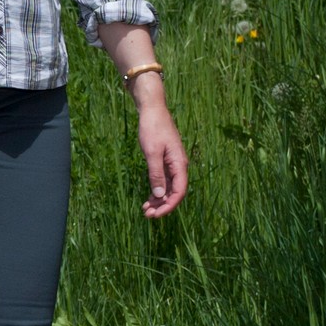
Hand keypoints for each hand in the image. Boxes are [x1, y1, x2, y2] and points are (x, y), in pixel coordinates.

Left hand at [135, 95, 188, 218]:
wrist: (152, 110)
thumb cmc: (152, 129)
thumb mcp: (152, 152)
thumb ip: (156, 174)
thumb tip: (160, 195)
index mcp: (179, 164)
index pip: (179, 191)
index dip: (169, 205)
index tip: (157, 214)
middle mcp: (179, 166)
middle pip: (174, 192)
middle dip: (162, 205)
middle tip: (147, 215)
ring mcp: (172, 163)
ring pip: (168, 188)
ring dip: (159, 200)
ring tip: (146, 210)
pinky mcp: (165, 161)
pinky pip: (164, 180)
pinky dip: (157, 190)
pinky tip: (149, 198)